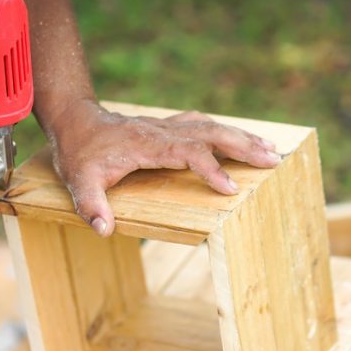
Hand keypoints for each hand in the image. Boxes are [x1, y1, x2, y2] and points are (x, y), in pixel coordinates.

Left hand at [45, 99, 282, 236]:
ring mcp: (168, 126)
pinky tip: (242, 138)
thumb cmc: (80, 153)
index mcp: (148, 145)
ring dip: (242, 137)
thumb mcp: (79, 180)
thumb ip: (91, 205)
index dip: (210, 169)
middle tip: (274, 159)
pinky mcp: (169, 127)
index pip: (188, 152)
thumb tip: (104, 230)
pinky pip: (203, 126)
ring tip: (272, 149)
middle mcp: (163, 131)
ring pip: (212, 127)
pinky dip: (226, 131)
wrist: (76, 120)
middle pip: (211, 134)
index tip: (231, 189)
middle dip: (243, 146)